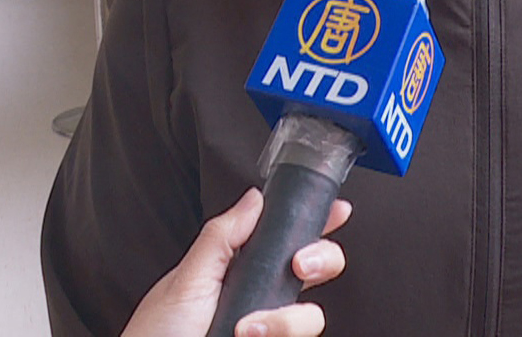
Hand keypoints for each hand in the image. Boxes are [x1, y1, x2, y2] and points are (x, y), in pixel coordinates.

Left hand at [121, 187, 350, 336]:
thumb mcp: (185, 279)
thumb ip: (222, 236)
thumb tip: (255, 197)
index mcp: (239, 269)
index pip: (286, 238)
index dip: (317, 222)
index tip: (336, 212)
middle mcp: (260, 299)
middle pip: (316, 269)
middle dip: (323, 258)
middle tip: (302, 264)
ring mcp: (267, 329)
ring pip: (311, 317)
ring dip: (288, 319)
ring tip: (249, 326)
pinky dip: (279, 334)